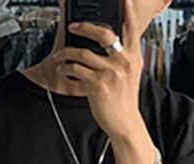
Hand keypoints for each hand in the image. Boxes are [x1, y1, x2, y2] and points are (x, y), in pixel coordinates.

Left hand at [47, 0, 145, 139]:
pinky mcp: (98, 86)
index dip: (126, 9)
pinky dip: (67, 70)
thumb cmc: (124, 99)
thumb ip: (122, 56)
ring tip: (60, 57)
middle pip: (102, 33)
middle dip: (84, 27)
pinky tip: (64, 71)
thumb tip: (108, 40)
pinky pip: (77, 71)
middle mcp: (124, 61)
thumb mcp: (130, 74)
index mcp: (133, 56)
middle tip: (72, 26)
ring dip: (67, 54)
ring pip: (83, 53)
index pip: (130, 26)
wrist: (125, 123)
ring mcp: (111, 73)